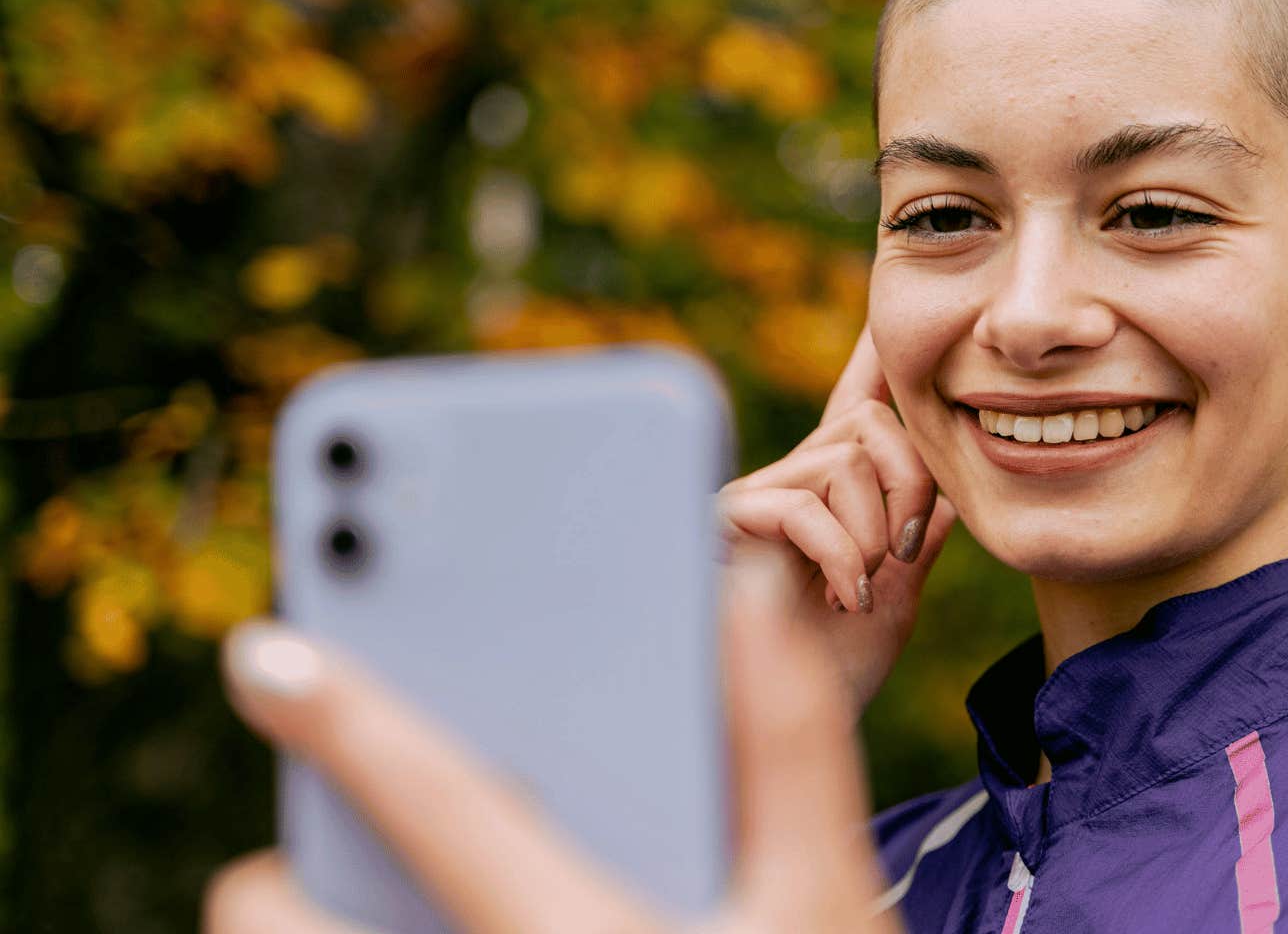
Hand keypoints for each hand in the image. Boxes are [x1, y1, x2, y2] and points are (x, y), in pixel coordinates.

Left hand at [203, 572, 898, 933]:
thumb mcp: (824, 890)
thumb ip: (786, 736)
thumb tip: (744, 588)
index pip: (450, 807)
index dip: (352, 719)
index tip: (262, 653)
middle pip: (292, 923)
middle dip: (294, 867)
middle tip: (359, 842)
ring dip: (335, 921)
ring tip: (419, 902)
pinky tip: (467, 929)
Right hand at [718, 324, 956, 709]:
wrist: (784, 732)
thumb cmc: (829, 670)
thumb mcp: (893, 596)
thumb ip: (916, 540)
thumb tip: (948, 494)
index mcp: (831, 491)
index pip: (857, 405)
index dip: (873, 357)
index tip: (888, 312)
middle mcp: (790, 479)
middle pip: (872, 425)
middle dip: (911, 484)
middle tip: (904, 553)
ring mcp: (756, 497)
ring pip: (847, 464)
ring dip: (872, 537)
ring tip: (855, 592)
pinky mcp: (729, 523)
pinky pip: (806, 507)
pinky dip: (841, 558)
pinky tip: (840, 600)